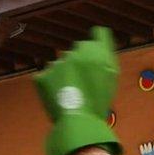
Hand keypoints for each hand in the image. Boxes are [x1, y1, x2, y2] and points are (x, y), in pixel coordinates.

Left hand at [34, 26, 121, 154]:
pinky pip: (46, 77)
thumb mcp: (111, 74)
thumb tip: (99, 32)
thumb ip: (106, 52)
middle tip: (84, 83)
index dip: (97, 44)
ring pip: (61, 65)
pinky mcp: (42, 77)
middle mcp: (75, 53)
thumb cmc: (99, 100)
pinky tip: (58, 97)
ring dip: (64, 75)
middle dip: (79, 62)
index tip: (95, 55)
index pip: (98, 35)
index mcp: (95, 51)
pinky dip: (50, 86)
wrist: (79, 122)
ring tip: (71, 93)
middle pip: (77, 51)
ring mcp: (56, 64)